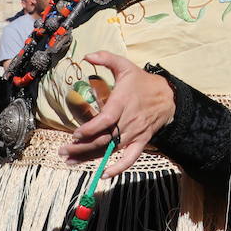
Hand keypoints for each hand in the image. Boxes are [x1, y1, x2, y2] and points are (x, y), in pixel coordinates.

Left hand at [60, 52, 175, 178]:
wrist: (168, 97)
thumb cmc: (142, 82)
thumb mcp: (125, 66)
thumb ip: (106, 58)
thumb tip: (87, 56)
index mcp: (122, 102)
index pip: (106, 119)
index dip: (90, 129)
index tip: (75, 134)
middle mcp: (128, 121)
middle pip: (104, 138)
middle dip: (82, 147)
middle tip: (63, 151)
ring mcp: (135, 133)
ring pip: (111, 149)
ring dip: (91, 157)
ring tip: (70, 161)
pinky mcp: (140, 142)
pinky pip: (130, 158)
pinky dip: (119, 168)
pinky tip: (104, 174)